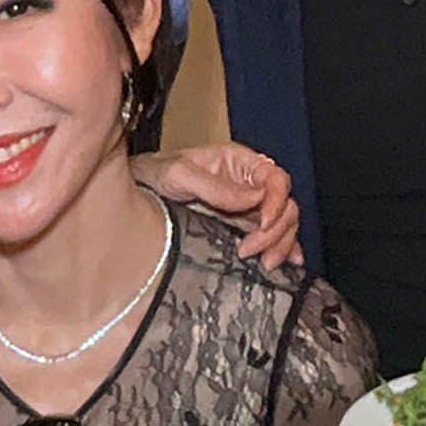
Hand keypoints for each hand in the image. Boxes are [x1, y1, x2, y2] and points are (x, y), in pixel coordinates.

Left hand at [137, 143, 301, 270]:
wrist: (139, 194)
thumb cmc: (155, 175)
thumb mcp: (177, 174)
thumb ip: (215, 186)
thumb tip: (254, 197)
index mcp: (238, 163)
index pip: (276, 179)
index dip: (276, 201)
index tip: (263, 222)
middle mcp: (248, 184)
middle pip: (285, 205)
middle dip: (275, 231)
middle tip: (250, 250)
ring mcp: (248, 207)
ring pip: (284, 224)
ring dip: (280, 245)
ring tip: (264, 262)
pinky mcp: (243, 226)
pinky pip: (273, 237)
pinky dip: (284, 249)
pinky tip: (287, 263)